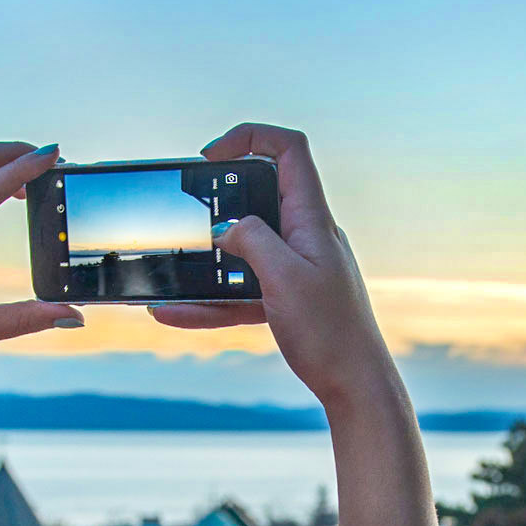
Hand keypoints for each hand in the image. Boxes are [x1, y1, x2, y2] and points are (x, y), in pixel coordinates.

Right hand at [150, 124, 397, 407]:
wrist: (356, 387)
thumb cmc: (330, 333)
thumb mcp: (284, 278)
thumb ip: (253, 240)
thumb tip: (228, 228)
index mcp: (313, 220)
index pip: (290, 151)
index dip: (250, 138)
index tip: (211, 156)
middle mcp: (308, 236)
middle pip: (262, 195)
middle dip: (220, 200)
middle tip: (186, 212)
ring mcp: (299, 267)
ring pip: (246, 249)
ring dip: (208, 259)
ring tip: (169, 271)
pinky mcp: (289, 298)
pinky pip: (242, 289)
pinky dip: (211, 299)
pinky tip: (174, 312)